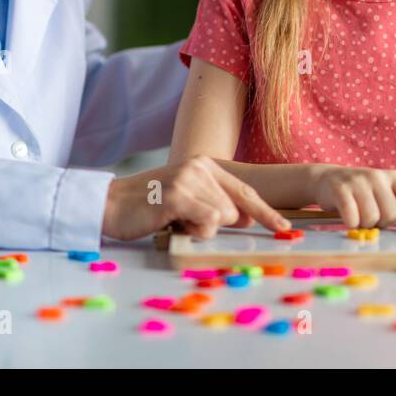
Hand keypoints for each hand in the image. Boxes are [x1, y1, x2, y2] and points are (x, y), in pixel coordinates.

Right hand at [101, 155, 290, 240]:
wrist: (110, 204)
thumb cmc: (148, 206)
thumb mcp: (186, 199)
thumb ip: (216, 203)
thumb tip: (246, 218)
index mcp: (204, 165)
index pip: (245, 191)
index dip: (266, 211)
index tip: (285, 227)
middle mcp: (200, 167)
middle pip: (235, 210)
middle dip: (217, 224)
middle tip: (184, 220)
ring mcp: (189, 179)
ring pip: (222, 218)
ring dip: (200, 228)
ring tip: (175, 219)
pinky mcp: (178, 195)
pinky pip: (207, 222)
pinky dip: (194, 230)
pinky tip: (172, 222)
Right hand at [310, 165, 395, 228]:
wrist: (326, 179)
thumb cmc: (360, 192)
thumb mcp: (383, 194)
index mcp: (393, 178)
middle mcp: (377, 177)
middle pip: (391, 215)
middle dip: (382, 223)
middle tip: (371, 216)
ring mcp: (358, 181)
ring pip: (372, 218)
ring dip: (365, 224)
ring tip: (358, 214)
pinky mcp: (341, 189)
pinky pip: (353, 217)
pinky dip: (351, 223)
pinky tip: (348, 217)